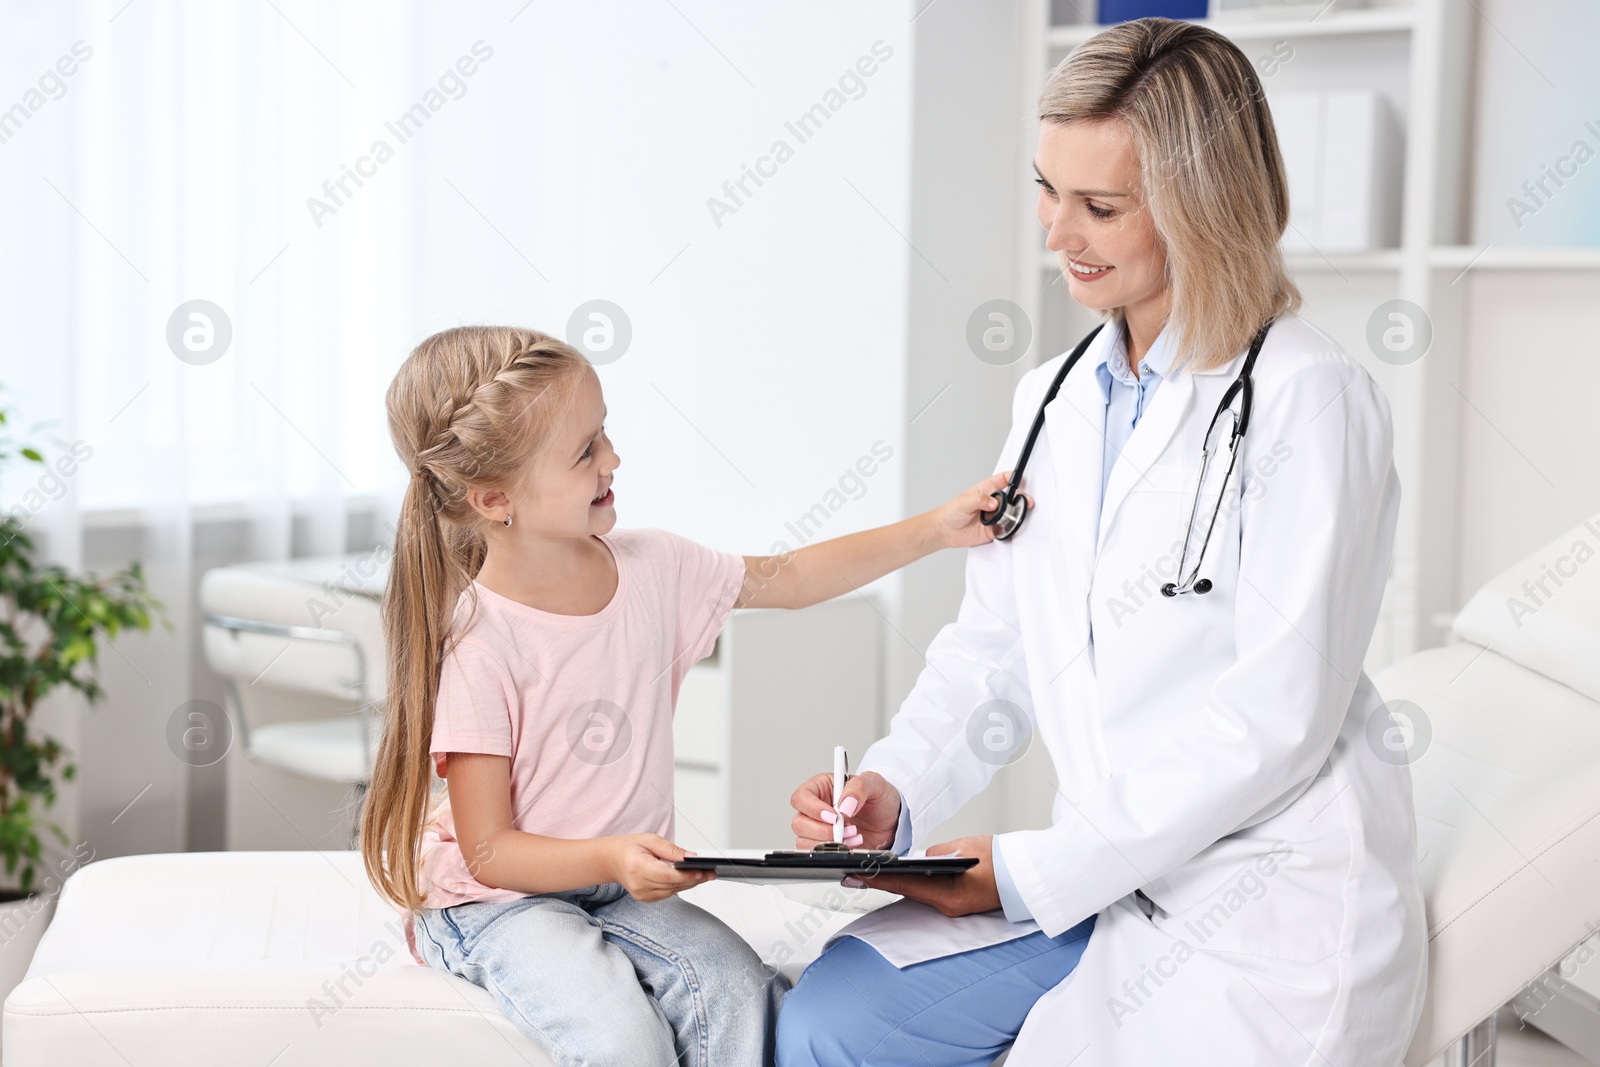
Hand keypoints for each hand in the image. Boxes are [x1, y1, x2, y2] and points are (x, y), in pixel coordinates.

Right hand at [606, 834, 714, 902]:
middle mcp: (639, 885)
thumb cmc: (629, 847)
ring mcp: (642, 895)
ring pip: (673, 891)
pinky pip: (668, 894)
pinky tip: (690, 879)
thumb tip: (691, 857)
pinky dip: (680, 886)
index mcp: (637, 867)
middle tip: (711, 872)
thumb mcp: (650, 840)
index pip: (666, 875)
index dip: (685, 875)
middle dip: (694, 878)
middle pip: (672, 885)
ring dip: (690, 883)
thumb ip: (671, 850)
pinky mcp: (646, 899)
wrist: (612, 860)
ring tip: (706, 874)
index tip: (702, 871)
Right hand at [790, 769, 901, 849]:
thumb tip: (844, 805)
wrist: (893, 821)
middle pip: (799, 823)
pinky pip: (817, 854)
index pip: (801, 797)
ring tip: (853, 836)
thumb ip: (859, 787)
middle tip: (847, 828)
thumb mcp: (874, 783)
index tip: (834, 816)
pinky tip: (852, 845)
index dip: (812, 809)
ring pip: (804, 841)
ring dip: (830, 843)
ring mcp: (819, 829)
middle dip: (824, 831)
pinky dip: (834, 853)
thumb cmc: (880, 798)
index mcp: (821, 788)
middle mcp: (816, 809)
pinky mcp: (826, 847)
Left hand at [845, 835, 1001, 916]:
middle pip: (907, 892)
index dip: (878, 880)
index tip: (856, 875)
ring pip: (917, 895)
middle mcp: (948, 906)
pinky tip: (903, 877)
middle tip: (858, 872)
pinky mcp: (957, 906)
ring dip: (899, 884)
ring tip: (875, 872)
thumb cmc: (1001, 860)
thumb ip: (936, 853)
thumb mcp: (963, 848)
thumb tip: (920, 859)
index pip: (904, 885)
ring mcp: (953, 909)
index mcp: (949, 894)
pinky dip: (916, 886)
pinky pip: (930, 896)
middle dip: (884, 881)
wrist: (1024, 876)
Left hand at [929, 472, 1024, 548]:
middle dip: (1021, 497)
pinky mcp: (993, 529)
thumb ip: (980, 500)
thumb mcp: (964, 502)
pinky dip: (1011, 528)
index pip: (1003, 479)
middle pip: (1012, 497)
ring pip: (1011, 513)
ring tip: (1016, 515)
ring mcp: (994, 516)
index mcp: (986, 490)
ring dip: (1016, 514)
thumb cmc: (951, 512)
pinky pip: (1006, 529)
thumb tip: (994, 503)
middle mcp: (992, 502)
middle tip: (1024, 501)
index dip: (1013, 477)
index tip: (1020, 479)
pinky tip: (1009, 527)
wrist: (944, 531)